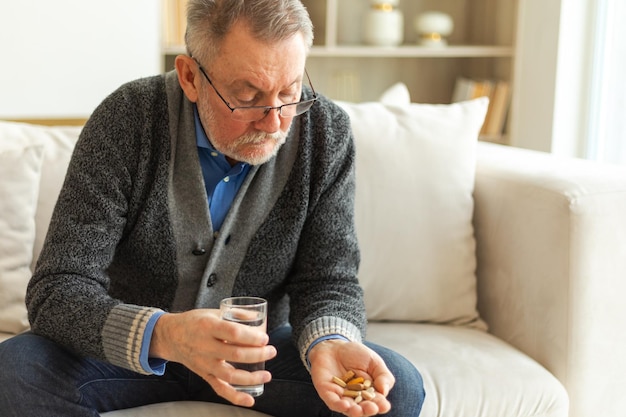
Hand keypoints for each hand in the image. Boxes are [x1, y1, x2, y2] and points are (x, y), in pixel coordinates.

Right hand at [149, 309, 276, 406]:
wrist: (171, 336)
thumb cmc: (195, 322)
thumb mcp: (214, 311)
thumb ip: (237, 314)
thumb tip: (259, 318)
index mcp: (208, 326)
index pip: (233, 332)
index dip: (252, 337)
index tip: (265, 338)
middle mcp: (205, 346)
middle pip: (235, 354)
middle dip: (258, 354)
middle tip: (271, 351)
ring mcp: (204, 363)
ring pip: (229, 374)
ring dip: (251, 377)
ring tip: (267, 375)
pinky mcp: (204, 374)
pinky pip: (219, 388)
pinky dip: (235, 397)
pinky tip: (250, 399)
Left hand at [308, 340, 394, 416]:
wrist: (334, 345)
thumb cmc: (355, 354)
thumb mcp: (374, 362)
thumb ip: (383, 376)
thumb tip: (385, 391)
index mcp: (368, 392)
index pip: (376, 401)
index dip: (380, 405)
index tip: (384, 406)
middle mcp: (355, 398)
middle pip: (362, 408)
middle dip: (367, 410)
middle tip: (372, 408)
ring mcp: (341, 396)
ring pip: (348, 408)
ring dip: (354, 411)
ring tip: (358, 411)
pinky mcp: (327, 392)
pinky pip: (332, 401)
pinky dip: (338, 405)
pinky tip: (345, 405)